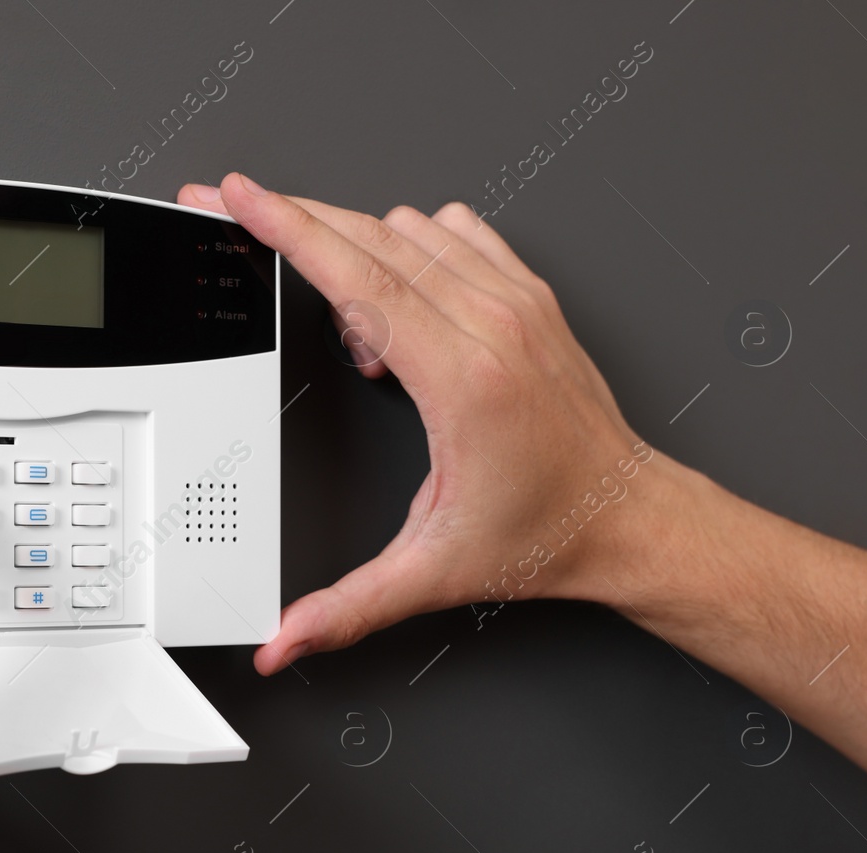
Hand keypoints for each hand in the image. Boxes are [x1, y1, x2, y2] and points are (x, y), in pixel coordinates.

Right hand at [179, 174, 866, 787]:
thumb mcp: (432, 574)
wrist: (628, 518)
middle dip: (293, 218)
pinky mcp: (532, 294)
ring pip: (409, 229)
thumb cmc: (547, 533)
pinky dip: (411, 250)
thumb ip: (346, 609)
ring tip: (361, 343)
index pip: (355, 276)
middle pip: (369, 236)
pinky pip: (454, 232)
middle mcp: (493, 322)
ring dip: (358, 256)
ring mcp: (517, 300)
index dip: (286, 228)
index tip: (238, 196)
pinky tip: (404, 307)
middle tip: (238, 212)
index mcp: (462, 377)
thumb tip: (283, 641)